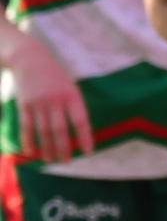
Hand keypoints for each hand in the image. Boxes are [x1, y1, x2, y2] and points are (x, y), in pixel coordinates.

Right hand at [8, 35, 92, 162]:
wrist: (29, 58)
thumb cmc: (54, 73)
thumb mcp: (70, 85)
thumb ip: (73, 105)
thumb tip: (79, 128)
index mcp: (72, 95)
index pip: (81, 120)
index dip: (85, 137)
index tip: (89, 151)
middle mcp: (55, 100)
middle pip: (60, 130)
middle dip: (64, 148)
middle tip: (67, 162)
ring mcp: (38, 103)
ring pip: (43, 131)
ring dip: (47, 148)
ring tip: (51, 161)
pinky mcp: (24, 105)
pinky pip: (26, 127)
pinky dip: (28, 141)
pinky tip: (31, 153)